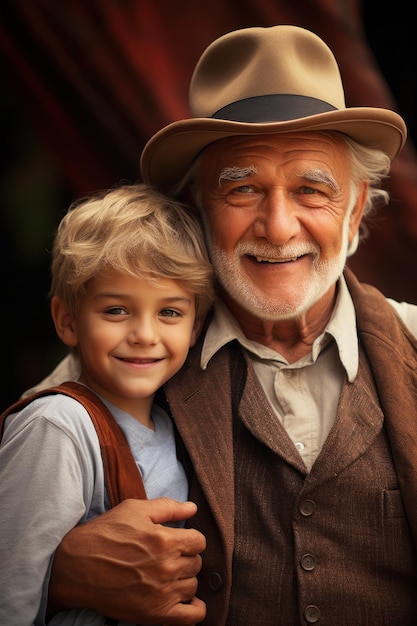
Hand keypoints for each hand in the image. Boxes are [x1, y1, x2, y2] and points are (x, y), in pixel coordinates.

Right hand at [48, 498, 206, 624]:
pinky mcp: (154, 614)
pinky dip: (194, 610)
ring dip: (184, 580)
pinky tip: (186, 601)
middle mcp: (167, 567)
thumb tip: (193, 507)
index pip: (199, 541)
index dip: (190, 539)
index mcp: (165, 539)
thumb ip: (168, 507)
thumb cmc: (104, 534)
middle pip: (196, 564)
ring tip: (167, 575)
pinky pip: (191, 617)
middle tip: (168, 557)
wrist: (76, 566)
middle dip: (185, 558)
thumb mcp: (135, 510)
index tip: (178, 541)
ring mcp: (162, 592)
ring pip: (193, 586)